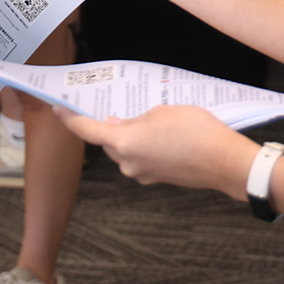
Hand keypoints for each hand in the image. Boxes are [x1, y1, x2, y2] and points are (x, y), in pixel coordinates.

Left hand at [53, 103, 258, 199]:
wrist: (224, 162)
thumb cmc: (196, 132)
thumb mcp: (162, 112)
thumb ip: (136, 118)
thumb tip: (123, 125)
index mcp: (124, 143)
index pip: (87, 130)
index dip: (70, 118)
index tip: (59, 108)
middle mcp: (128, 162)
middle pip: (107, 141)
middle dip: (110, 124)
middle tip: (116, 105)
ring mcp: (143, 173)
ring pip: (125, 150)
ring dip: (130, 135)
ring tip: (150, 117)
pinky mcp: (157, 177)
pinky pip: (141, 158)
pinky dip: (144, 145)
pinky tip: (161, 133)